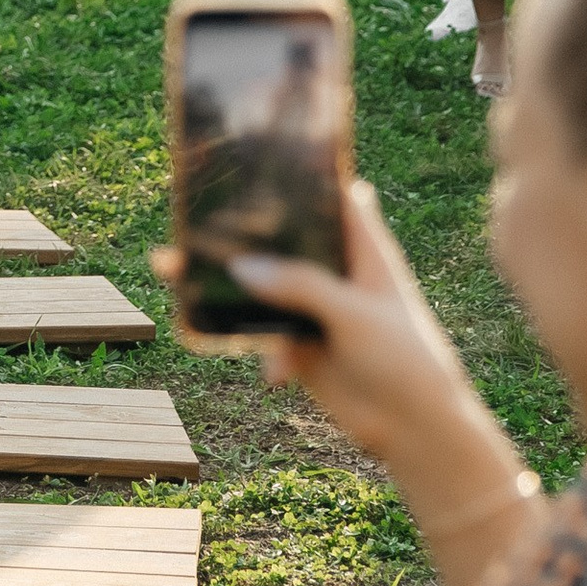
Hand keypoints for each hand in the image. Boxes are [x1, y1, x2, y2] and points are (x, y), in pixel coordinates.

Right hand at [158, 182, 525, 565]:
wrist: (415, 430)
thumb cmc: (405, 358)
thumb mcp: (355, 314)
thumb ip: (300, 286)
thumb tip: (240, 267)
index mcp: (364, 250)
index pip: (334, 197)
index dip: (304, 176)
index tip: (259, 155)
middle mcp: (336, 273)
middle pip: (281, 237)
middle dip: (240, 228)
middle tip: (189, 213)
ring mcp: (315, 309)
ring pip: (260, 283)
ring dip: (224, 282)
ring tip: (171, 270)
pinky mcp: (299, 345)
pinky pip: (259, 332)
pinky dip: (255, 347)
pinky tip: (275, 376)